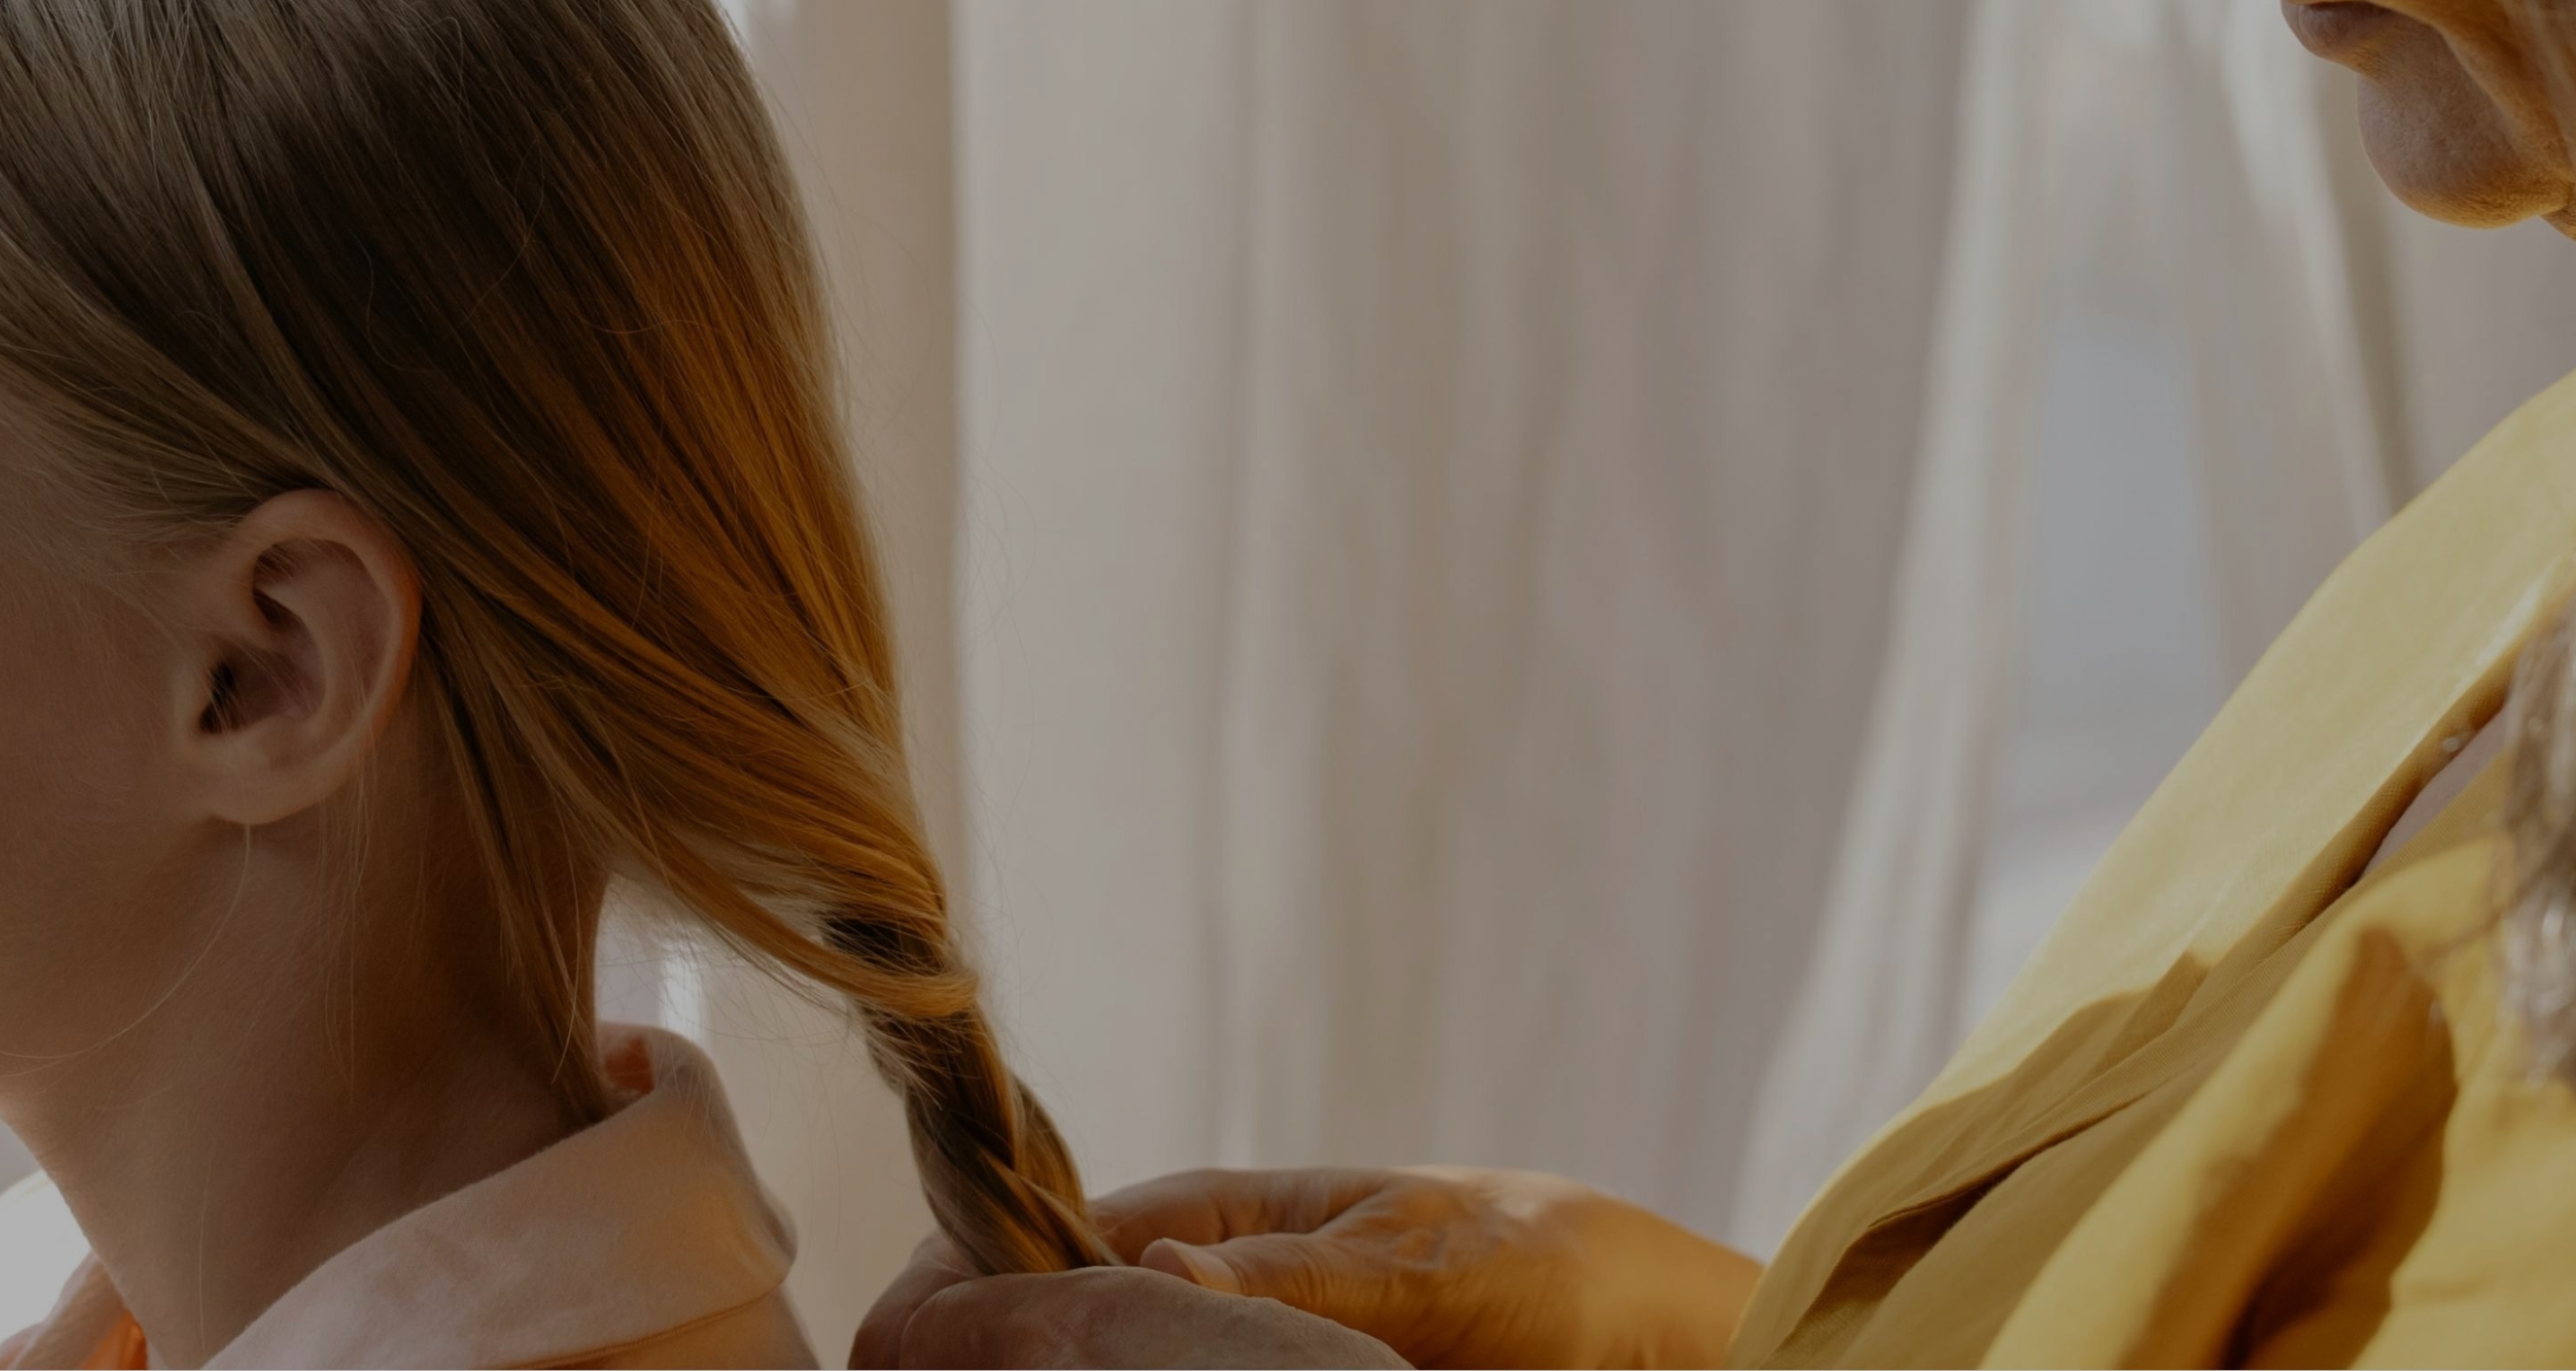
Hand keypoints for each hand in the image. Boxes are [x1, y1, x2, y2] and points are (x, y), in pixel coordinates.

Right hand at [855, 1166, 1759, 1369]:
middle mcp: (1226, 1288)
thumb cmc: (1554, 1270)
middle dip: (1001, 1339)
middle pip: (1079, 1315)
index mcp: (1244, 1218)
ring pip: (1129, 1367)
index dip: (991, 1268)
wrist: (1659, 1347)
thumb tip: (1151, 1270)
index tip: (916, 1312)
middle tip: (917, 1367)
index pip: (1079, 1233)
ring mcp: (1249, 1354)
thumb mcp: (1435, 1267)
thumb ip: (1297, 1274)